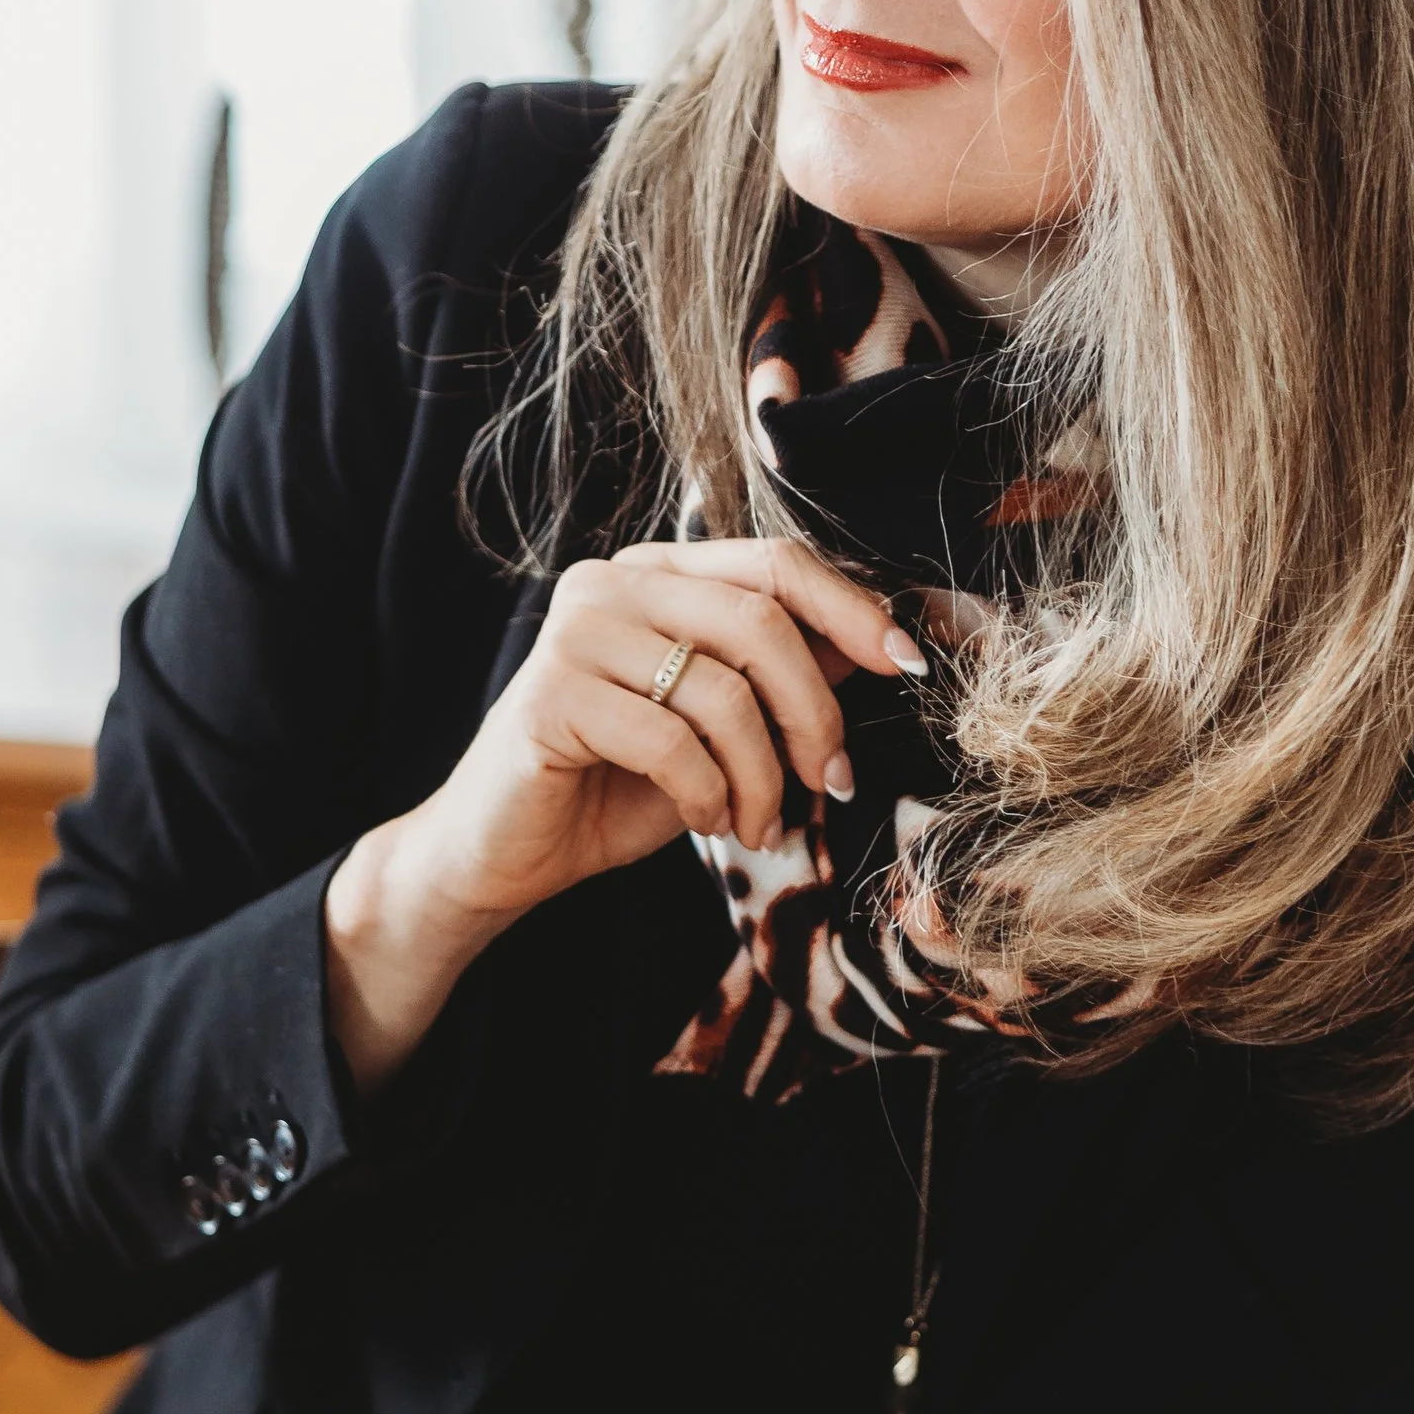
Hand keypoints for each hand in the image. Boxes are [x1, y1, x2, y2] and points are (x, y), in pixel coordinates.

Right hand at [326, 538, 924, 1089]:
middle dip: (816, 712)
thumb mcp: (723, 728)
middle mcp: (613, 581)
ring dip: (762, 775)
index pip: (777, 562)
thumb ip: (786, 676)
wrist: (505, 852)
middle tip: (831, 781)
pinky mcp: (551, 693)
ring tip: (758, 823)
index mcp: (660, 572)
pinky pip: (670, 740)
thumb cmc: (617, 785)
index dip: (853, 610)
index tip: (909, 665)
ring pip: (723, 689)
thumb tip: (881, 648)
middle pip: (761, 621)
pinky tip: (707, 820)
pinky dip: (707, 793)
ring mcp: (576, 631)